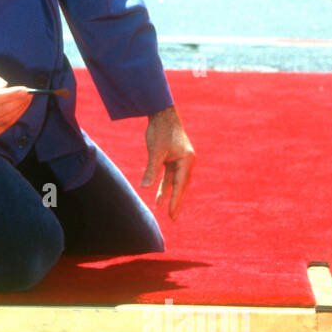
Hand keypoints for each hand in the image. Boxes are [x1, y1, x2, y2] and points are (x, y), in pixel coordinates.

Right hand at [0, 69, 31, 138]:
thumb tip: (4, 86)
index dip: (11, 95)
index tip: (25, 89)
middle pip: (2, 110)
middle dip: (18, 102)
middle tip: (30, 93)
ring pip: (6, 119)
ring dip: (20, 109)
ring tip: (27, 98)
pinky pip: (5, 125)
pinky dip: (15, 116)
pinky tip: (20, 107)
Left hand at [141, 105, 194, 219]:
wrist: (162, 113)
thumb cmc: (160, 130)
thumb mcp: (155, 151)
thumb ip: (152, 170)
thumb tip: (145, 187)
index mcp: (186, 160)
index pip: (179, 184)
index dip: (175, 200)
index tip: (172, 214)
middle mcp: (187, 161)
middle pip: (181, 186)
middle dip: (176, 202)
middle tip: (173, 218)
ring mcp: (181, 160)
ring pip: (176, 182)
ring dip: (170, 195)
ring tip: (165, 210)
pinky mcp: (174, 158)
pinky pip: (171, 176)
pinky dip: (166, 186)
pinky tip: (159, 196)